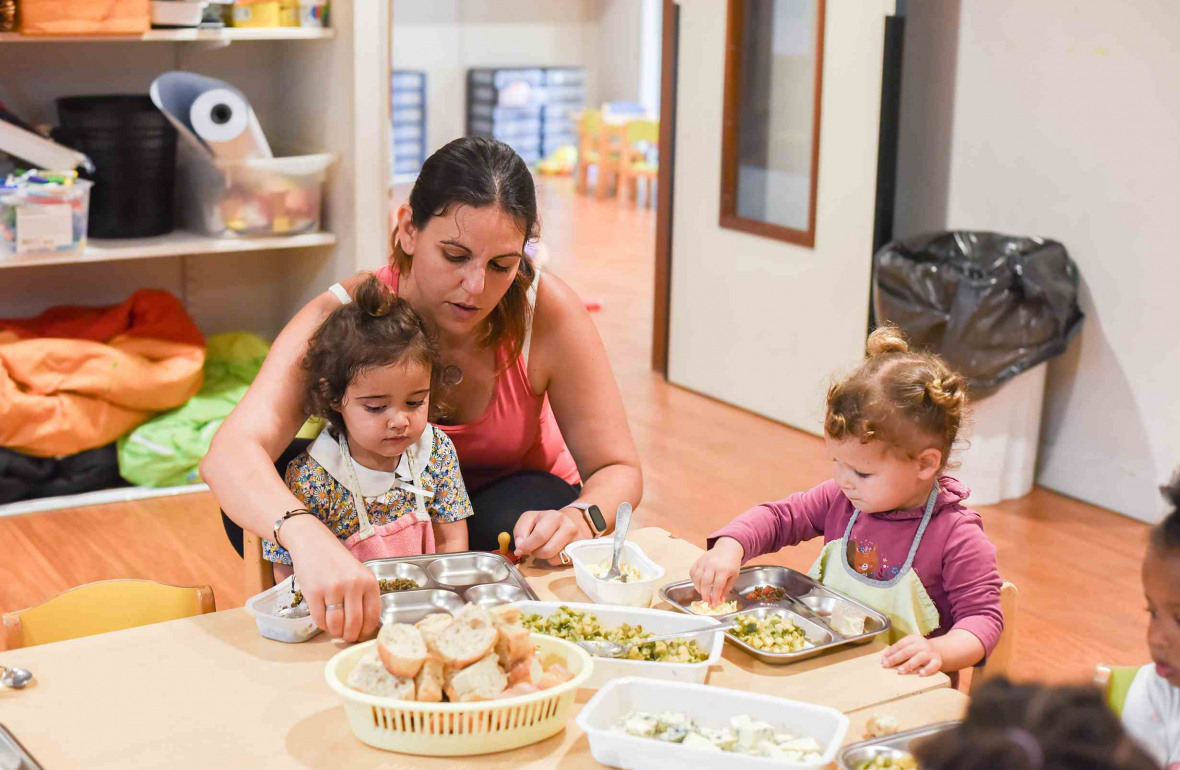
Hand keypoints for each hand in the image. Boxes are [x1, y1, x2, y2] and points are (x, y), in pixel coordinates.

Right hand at [283, 515, 380, 641]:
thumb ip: (364, 596)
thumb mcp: (358, 574)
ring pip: (336, 624)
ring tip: (335, 629)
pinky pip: (319, 619)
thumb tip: (364, 627)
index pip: (373, 616)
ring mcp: (333, 588)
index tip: (361, 636)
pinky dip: (322, 625)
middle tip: (346, 637)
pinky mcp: (314, 591)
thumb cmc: (337, 562)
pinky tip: (324, 619)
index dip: (366, 631)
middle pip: (355, 623)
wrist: (312, 543)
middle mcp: (353, 584)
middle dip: (350, 636)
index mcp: (369, 581)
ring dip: (335, 632)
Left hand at [513, 508, 588, 562]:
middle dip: (535, 553)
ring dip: (544, 557)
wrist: (574, 521)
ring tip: (545, 547)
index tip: (520, 550)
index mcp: (554, 517)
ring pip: (553, 559)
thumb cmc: (547, 522)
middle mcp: (568, 527)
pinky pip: (561, 563)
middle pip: (546, 551)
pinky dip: (554, 560)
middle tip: (532, 550)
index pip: (539, 536)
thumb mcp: (531, 519)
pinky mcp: (581, 552)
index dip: (526, 546)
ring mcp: (577, 540)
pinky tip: (556, 551)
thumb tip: (520, 547)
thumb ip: (520, 530)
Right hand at [689, 537, 743, 606]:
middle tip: (707, 602)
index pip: (717, 586)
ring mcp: (704, 562)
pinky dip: (694, 580)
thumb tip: (720, 600)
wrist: (727, 548)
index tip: (714, 605)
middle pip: (705, 582)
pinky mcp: (698, 560)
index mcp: (724, 569)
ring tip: (703, 594)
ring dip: (698, 589)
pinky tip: (699, 585)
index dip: (715, 597)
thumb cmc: (732, 563)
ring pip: (697, 578)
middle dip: (705, 595)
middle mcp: (712, 565)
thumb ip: (726, 588)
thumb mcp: (734, 576)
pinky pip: (692, 572)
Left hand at [881, 634, 942, 675]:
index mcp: (913, 638)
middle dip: (895, 658)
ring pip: (918, 658)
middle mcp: (922, 644)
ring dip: (908, 665)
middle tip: (886, 665)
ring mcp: (930, 652)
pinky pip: (933, 666)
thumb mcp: (910, 645)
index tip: (882, 660)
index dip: (891, 652)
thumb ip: (899, 650)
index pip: (900, 644)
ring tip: (899, 671)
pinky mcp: (937, 661)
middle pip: (907, 651)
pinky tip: (920, 674)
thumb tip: (884, 659)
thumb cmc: (918, 649)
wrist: (938, 650)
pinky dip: (927, 670)